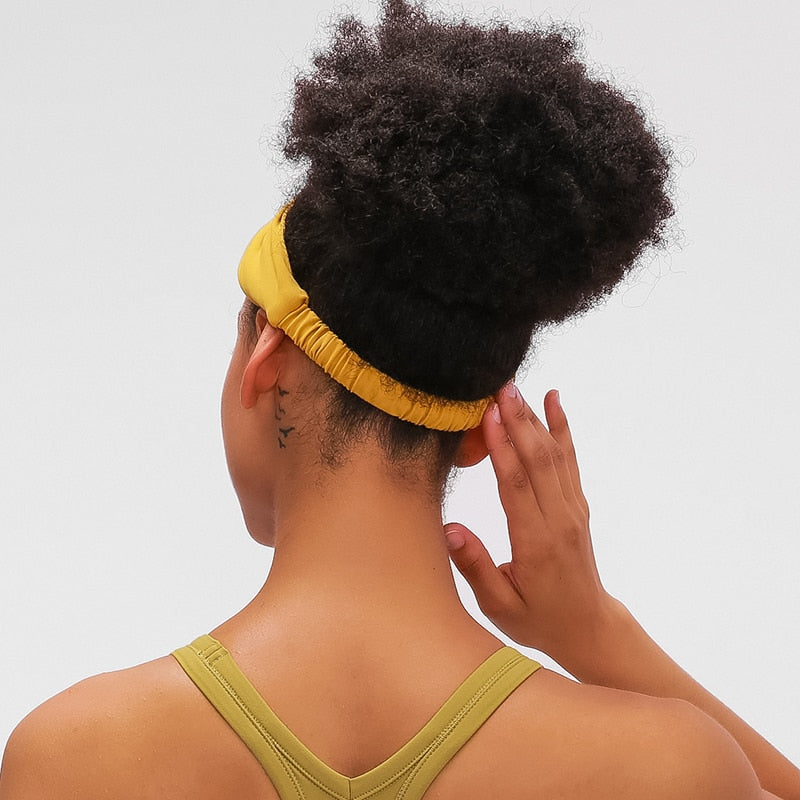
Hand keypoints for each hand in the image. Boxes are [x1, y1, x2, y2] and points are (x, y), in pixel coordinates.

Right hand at [446, 385, 618, 668]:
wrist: (587, 626)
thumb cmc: (537, 619)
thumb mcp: (499, 606)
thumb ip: (476, 566)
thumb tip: (451, 529)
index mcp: (536, 542)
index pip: (517, 486)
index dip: (502, 448)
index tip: (487, 414)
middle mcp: (559, 519)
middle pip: (538, 461)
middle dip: (518, 421)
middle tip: (498, 387)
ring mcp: (572, 509)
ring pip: (554, 455)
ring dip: (534, 419)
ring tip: (514, 388)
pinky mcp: (576, 504)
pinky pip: (569, 460)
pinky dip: (563, 428)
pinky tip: (554, 401)